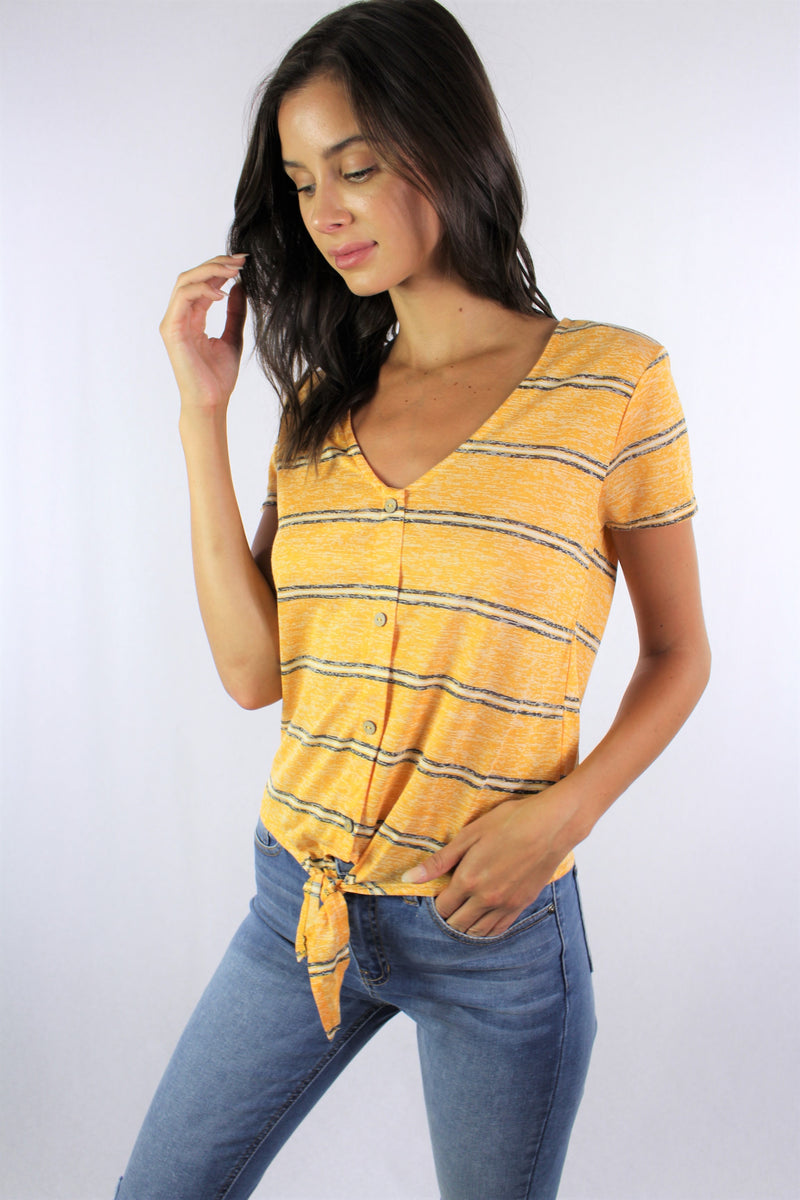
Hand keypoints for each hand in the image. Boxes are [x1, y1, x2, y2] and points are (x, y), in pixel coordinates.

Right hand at [159, 254, 247, 411]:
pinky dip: (202, 290)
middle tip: (240, 260)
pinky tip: (222, 293)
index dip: (221, 269)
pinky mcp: (171, 329)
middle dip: (216, 263)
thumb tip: (240, 286)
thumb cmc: (219, 377)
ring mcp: (173, 321)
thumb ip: (235, 312)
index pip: (203, 283)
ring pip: (185, 281)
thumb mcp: (234, 337)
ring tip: (233, 271)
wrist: (211, 402)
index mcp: (193, 317)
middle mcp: (180, 316)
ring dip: (210, 271)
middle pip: (192, 276)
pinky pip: (183, 298)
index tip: (244, 262)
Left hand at [402, 793, 572, 936]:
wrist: (550, 826)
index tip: (438, 892)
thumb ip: (439, 861)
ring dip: (466, 926)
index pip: (442, 907)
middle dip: (449, 916)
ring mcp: (506, 905)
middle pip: (457, 924)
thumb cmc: (509, 822)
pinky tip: (482, 920)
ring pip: (477, 931)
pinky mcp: (522, 905)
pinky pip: (499, 929)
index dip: (436, 902)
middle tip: (449, 902)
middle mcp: (485, 899)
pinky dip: (486, 929)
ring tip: (463, 912)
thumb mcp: (469, 835)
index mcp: (468, 880)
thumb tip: (409, 878)